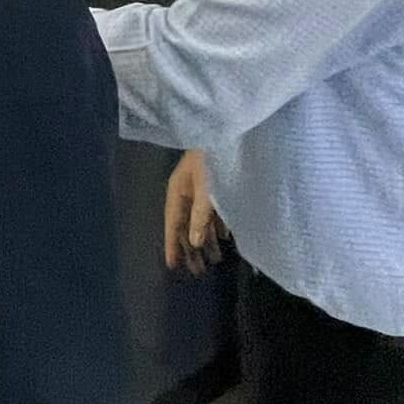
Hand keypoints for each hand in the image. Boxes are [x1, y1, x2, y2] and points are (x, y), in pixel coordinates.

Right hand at [163, 150, 224, 275]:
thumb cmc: (215, 157)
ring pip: (201, 220)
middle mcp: (187, 192)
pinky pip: (214, 212)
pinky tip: (223, 238)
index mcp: (178, 191)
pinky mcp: (218, 186)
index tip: (172, 266)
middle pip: (186, 225)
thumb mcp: (206, 187)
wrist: (231, 131)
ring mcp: (202, 189)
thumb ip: (200, 215)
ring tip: (214, 260)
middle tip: (198, 272)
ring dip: (206, 240)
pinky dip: (217, 226)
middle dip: (192, 248)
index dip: (172, 245)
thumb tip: (193, 241)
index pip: (172, 223)